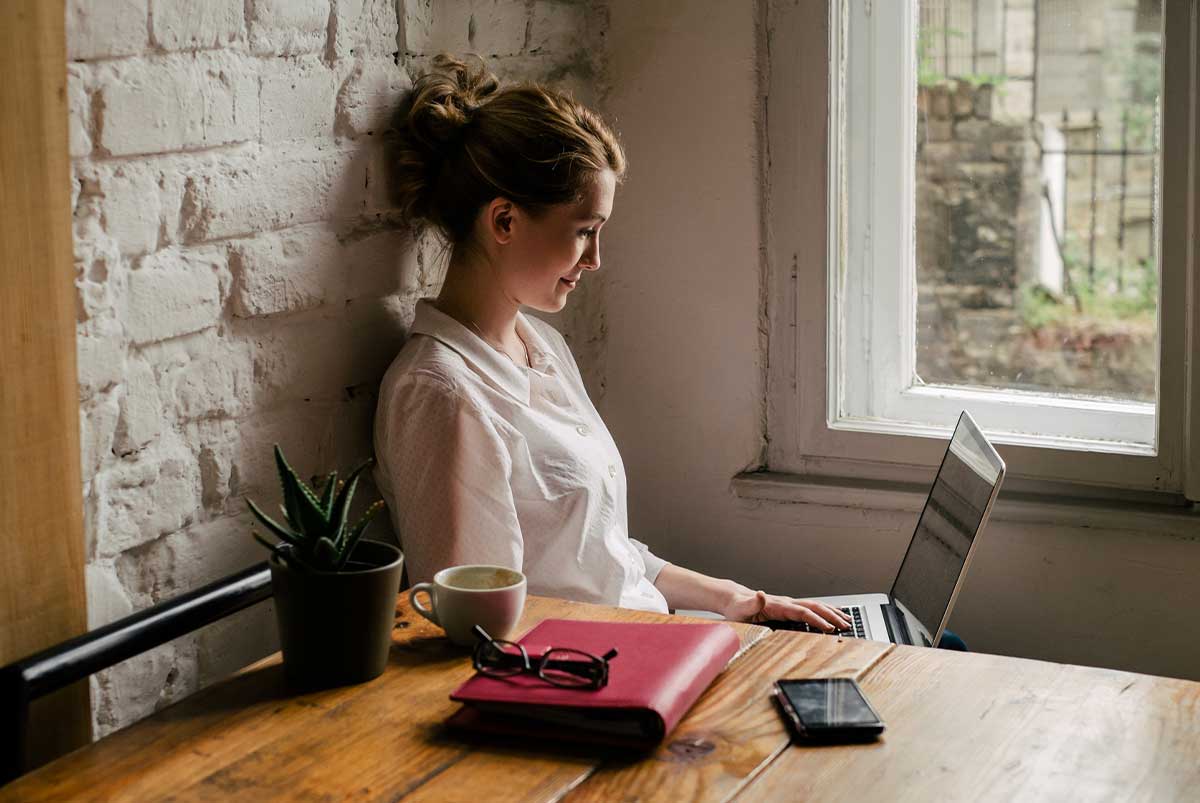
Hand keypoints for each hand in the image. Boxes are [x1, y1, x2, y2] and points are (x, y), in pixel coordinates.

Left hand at [725, 589, 851, 631]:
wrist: (735, 599)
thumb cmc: (737, 607)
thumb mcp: (741, 607)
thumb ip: (752, 602)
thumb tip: (760, 594)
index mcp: (778, 605)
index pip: (802, 612)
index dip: (816, 620)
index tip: (829, 628)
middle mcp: (786, 602)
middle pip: (814, 607)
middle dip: (831, 616)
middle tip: (845, 626)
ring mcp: (789, 604)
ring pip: (815, 606)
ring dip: (831, 613)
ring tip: (847, 620)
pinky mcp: (789, 607)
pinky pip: (810, 608)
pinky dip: (824, 611)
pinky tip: (833, 614)